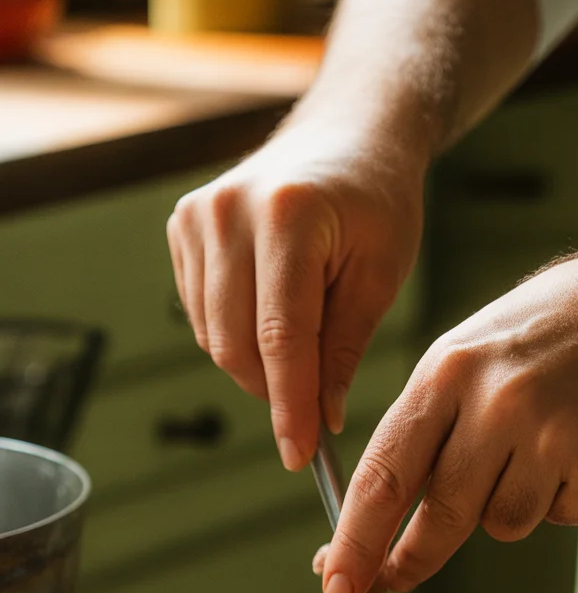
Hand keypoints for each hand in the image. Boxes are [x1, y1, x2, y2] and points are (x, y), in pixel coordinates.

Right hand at [166, 119, 424, 469]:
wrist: (347, 136)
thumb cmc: (377, 204)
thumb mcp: (380, 276)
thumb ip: (344, 350)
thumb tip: (319, 421)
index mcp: (288, 217)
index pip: (281, 337)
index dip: (289, 406)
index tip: (300, 456)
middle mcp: (228, 212)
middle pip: (236, 344)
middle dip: (274, 392)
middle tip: (313, 412)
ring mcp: (196, 216)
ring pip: (214, 337)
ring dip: (256, 367)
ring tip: (305, 351)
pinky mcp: (182, 227)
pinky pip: (201, 315)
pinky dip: (236, 337)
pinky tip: (273, 319)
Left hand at [320, 243, 577, 592]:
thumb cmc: (558, 328)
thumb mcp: (473, 350)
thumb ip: (428, 426)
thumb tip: (380, 514)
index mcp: (450, 370)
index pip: (385, 473)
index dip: (355, 541)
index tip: (336, 582)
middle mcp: (499, 404)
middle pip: (439, 517)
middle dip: (409, 559)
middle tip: (390, 582)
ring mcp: (556, 438)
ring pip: (503, 524)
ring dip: (512, 504)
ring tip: (545, 442)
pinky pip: (562, 515)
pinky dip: (567, 495)